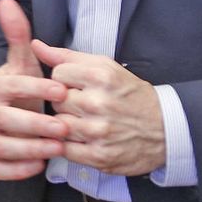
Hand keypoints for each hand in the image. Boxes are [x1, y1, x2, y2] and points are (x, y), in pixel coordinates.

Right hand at [0, 0, 68, 180]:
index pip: (10, 86)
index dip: (35, 89)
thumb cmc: (24, 88)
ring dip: (30, 148)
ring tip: (58, 147)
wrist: (17, 114)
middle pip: (2, 120)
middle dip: (34, 124)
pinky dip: (17, 169)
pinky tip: (40, 164)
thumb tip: (7, 2)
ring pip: (0, 146)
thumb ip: (18, 34)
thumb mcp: (25, 61)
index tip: (62, 92)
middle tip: (64, 127)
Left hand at [32, 40, 167, 176]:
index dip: (64, 79)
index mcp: (101, 76)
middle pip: (56, 100)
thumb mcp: (105, 67)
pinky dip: (69, 145)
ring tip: (83, 121)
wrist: (165, 129)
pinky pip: (65, 149)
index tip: (77, 85)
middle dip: (64, 102)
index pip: (58, 73)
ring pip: (58, 124)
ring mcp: (98, 132)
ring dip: (66, 124)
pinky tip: (83, 138)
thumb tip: (36, 45)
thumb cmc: (131, 95)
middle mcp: (99, 103)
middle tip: (81, 105)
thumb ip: (68, 57)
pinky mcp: (99, 156)